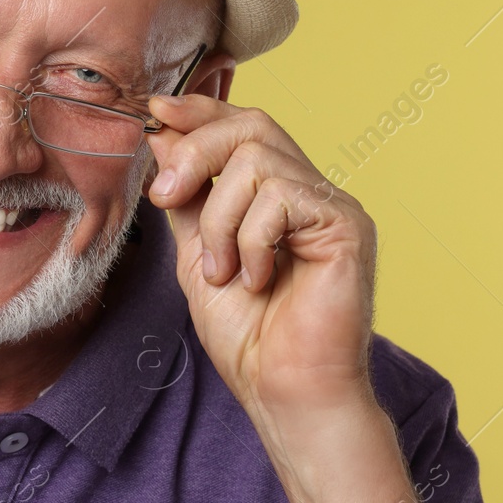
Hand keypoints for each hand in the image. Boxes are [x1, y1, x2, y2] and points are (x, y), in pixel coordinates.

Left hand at [144, 95, 378, 441]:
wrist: (283, 391)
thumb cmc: (248, 336)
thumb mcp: (196, 253)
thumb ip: (186, 198)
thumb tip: (163, 138)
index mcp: (277, 195)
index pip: (242, 126)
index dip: (199, 111)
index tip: (155, 112)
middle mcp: (310, 191)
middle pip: (251, 126)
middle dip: (196, 152)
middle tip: (164, 196)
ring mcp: (332, 206)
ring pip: (256, 161)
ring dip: (219, 219)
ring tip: (221, 272)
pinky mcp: (346, 226)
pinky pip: (281, 197)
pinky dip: (250, 241)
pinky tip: (256, 280)